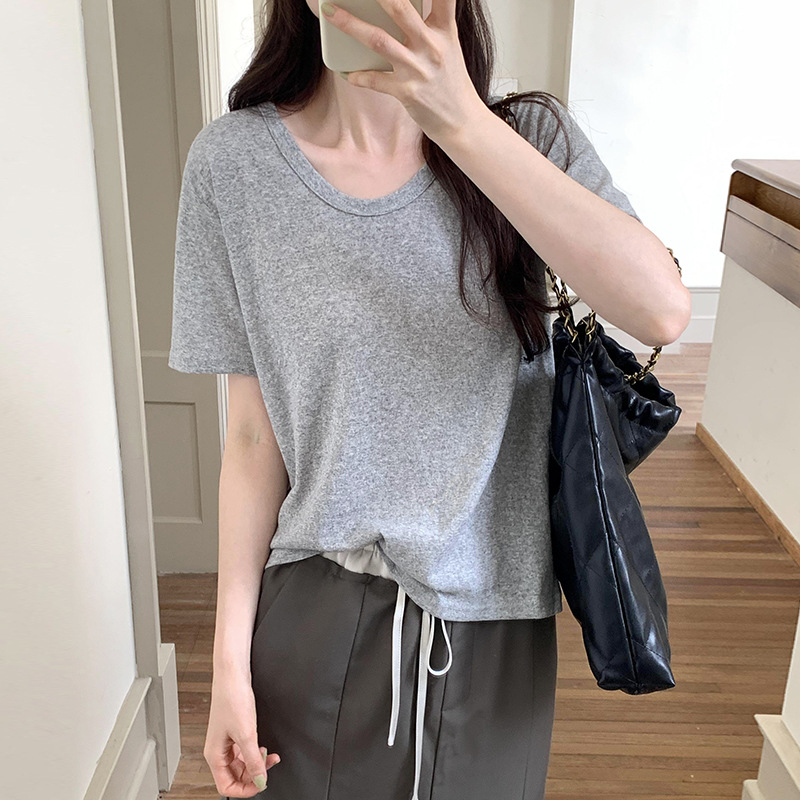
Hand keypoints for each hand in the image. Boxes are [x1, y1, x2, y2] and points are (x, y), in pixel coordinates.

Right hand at [204, 674, 280, 796]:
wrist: (233, 675)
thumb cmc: (232, 698)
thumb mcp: (247, 734)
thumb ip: (254, 760)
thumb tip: (260, 781)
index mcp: (214, 755)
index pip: (226, 786)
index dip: (244, 789)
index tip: (261, 784)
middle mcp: (218, 750)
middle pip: (235, 776)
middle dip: (253, 774)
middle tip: (268, 767)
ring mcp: (226, 741)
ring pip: (241, 764)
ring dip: (256, 763)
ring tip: (269, 755)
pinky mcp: (234, 732)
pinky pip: (244, 751)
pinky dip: (255, 752)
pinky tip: (264, 747)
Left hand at [320, 0, 487, 141]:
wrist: (460, 122)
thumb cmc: (451, 82)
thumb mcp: (449, 45)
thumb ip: (432, 22)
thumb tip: (402, 6)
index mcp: (444, 30)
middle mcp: (431, 46)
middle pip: (399, 9)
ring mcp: (417, 69)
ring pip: (378, 40)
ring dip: (350, 25)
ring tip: (330, 12)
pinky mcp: (406, 92)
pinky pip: (375, 80)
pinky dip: (358, 76)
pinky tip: (347, 72)